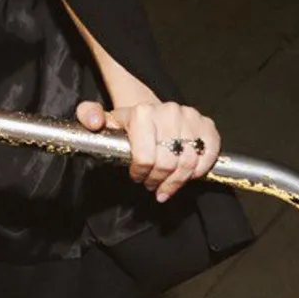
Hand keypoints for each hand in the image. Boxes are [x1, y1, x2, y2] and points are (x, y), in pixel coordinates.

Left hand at [75, 97, 220, 202]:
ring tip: (167, 186)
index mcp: (143, 112)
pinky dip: (199, 170)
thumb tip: (94, 123)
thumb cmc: (130, 125)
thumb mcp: (105, 121)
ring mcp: (190, 117)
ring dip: (177, 181)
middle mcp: (169, 111)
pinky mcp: (207, 125)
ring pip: (189, 163)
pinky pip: (209, 155)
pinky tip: (188, 175)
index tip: (137, 177)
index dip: (141, 174)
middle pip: (168, 163)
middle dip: (158, 181)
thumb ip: (89, 116)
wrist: (153, 114)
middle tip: (152, 185)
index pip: (145, 158)